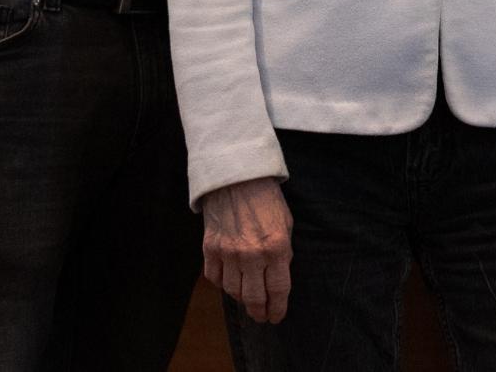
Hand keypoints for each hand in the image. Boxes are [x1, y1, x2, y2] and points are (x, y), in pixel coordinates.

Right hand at [201, 177, 292, 323]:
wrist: (236, 179)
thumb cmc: (266, 199)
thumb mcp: (286, 223)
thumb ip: (283, 251)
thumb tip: (278, 275)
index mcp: (276, 247)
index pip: (279, 289)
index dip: (278, 308)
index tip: (277, 317)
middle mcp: (252, 255)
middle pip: (254, 297)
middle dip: (259, 311)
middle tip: (262, 317)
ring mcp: (228, 254)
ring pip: (233, 291)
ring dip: (241, 299)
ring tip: (248, 300)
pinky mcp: (210, 250)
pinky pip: (214, 278)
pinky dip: (222, 284)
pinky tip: (229, 283)